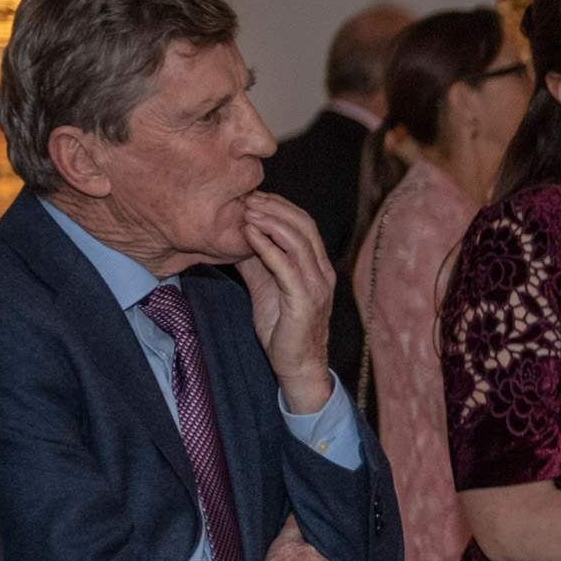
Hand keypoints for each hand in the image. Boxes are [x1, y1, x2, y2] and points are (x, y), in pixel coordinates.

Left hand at [235, 192, 334, 412]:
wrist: (297, 365)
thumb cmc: (283, 329)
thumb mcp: (267, 287)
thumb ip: (258, 262)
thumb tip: (237, 238)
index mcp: (318, 267)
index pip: (305, 226)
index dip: (281, 207)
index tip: (255, 196)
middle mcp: (323, 272)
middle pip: (304, 227)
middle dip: (276, 208)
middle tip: (249, 197)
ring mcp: (317, 286)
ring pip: (298, 242)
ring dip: (270, 222)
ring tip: (247, 210)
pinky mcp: (304, 300)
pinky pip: (286, 266)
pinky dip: (267, 247)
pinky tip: (249, 235)